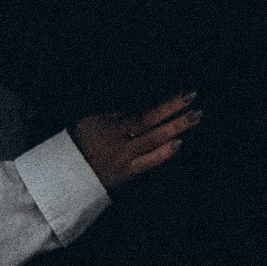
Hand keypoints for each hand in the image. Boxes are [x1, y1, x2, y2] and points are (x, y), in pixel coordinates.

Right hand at [71, 93, 198, 189]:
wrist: (70, 175)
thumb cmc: (81, 144)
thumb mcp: (90, 119)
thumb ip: (112, 110)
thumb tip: (131, 95)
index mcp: (109, 119)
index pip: (139, 106)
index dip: (159, 100)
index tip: (178, 90)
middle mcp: (118, 135)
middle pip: (149, 117)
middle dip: (171, 106)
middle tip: (192, 95)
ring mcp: (124, 153)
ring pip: (153, 137)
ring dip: (175, 126)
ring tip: (195, 116)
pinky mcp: (127, 171)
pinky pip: (148, 162)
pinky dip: (163, 153)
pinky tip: (178, 144)